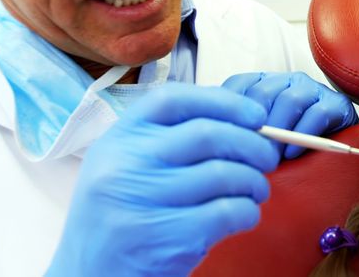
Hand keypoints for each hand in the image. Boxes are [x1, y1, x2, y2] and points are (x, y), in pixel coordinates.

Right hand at [46, 84, 278, 276]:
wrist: (90, 275)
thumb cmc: (122, 215)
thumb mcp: (124, 165)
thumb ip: (168, 140)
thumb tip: (243, 120)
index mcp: (118, 139)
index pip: (175, 99)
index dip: (224, 102)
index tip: (256, 114)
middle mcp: (126, 165)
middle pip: (208, 134)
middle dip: (253, 144)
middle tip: (268, 157)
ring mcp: (144, 202)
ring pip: (224, 173)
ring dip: (255, 181)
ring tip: (257, 190)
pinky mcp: (167, 238)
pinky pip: (228, 212)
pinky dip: (248, 211)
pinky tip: (245, 215)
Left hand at [220, 72, 357, 158]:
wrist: (331, 159)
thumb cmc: (285, 152)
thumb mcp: (256, 141)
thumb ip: (236, 132)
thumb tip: (209, 135)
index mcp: (262, 84)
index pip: (237, 85)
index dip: (229, 111)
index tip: (225, 138)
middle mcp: (286, 81)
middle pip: (262, 92)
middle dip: (255, 126)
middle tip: (249, 153)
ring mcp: (312, 89)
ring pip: (289, 100)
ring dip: (279, 132)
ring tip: (272, 156)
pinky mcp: (337, 104)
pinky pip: (317, 114)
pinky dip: (303, 135)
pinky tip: (292, 154)